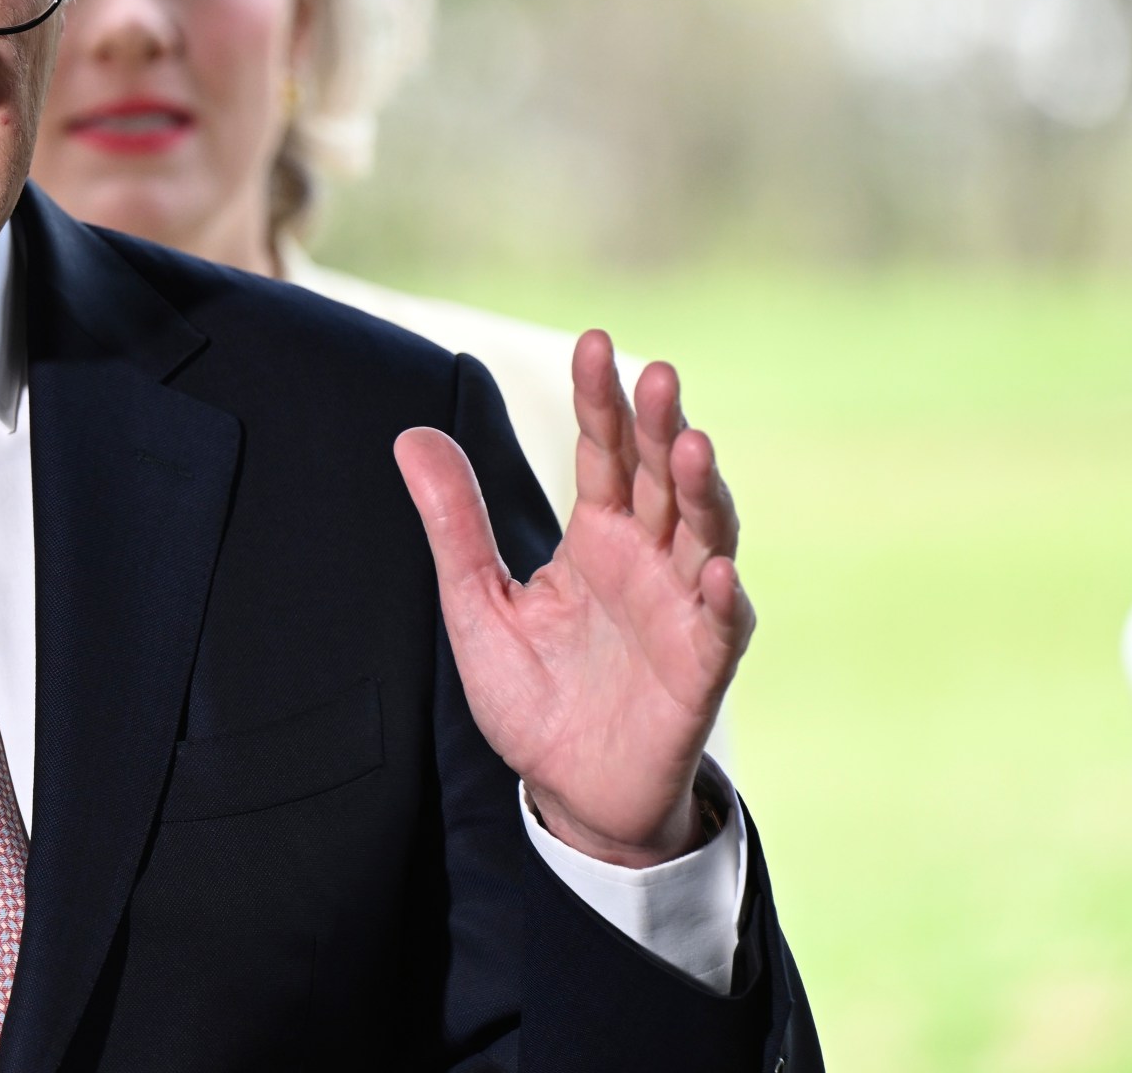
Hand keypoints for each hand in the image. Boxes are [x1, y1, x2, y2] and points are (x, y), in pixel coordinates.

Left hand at [394, 332, 750, 867]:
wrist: (568, 790)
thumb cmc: (533, 694)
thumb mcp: (476, 602)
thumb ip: (454, 524)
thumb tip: (410, 434)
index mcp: (598, 536)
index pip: (603, 452)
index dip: (601, 400)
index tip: (595, 342)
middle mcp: (650, 559)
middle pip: (661, 477)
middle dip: (660, 425)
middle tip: (655, 372)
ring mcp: (682, 609)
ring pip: (705, 535)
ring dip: (703, 490)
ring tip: (691, 444)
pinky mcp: (700, 669)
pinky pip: (719, 626)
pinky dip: (721, 596)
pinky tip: (714, 568)